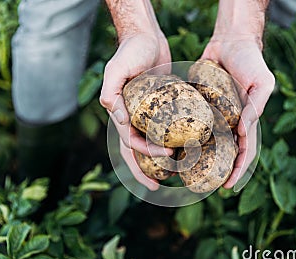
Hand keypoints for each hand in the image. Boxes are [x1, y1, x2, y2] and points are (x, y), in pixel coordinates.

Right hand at [100, 33, 171, 189]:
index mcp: (121, 114)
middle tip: (162, 185)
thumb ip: (111, 93)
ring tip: (175, 172)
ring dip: (160, 159)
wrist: (147, 38)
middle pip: (138, 151)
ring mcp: (147, 113)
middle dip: (147, 169)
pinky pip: (165, 127)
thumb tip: (119, 120)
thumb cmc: (131, 51)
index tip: (164, 164)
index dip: (144, 159)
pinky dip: (172, 139)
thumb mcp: (116, 69)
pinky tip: (184, 146)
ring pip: (152, 142)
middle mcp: (133, 117)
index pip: (131, 144)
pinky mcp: (161, 106)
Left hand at [201, 37, 274, 188]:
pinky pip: (194, 121)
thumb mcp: (262, 83)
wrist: (231, 40)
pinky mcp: (201, 103)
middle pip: (225, 150)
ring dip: (202, 157)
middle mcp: (231, 119)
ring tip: (188, 171)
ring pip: (208, 139)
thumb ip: (256, 107)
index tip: (228, 185)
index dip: (239, 169)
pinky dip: (189, 134)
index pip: (245, 150)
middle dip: (218, 169)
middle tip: (206, 185)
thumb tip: (244, 132)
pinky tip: (177, 144)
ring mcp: (216, 112)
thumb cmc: (251, 60)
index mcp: (248, 119)